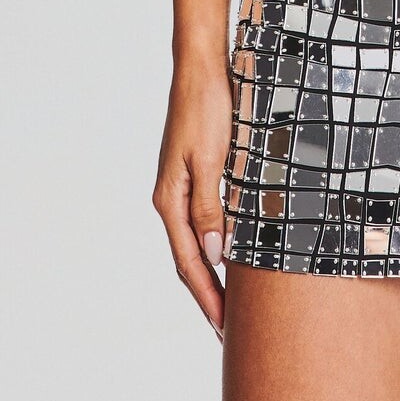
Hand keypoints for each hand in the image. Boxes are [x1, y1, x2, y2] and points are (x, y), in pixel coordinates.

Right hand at [152, 55, 234, 343]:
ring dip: (210, 275)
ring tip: (229, 304)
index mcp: (170, 200)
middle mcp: (171, 198)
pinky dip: (214, 245)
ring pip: (195, 243)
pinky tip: (228, 254)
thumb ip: (210, 207)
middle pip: (188, 260)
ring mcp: (180, 187)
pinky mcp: (194, 174)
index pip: (190, 262)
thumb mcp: (213, 158)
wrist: (201, 67)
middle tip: (227, 333)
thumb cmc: (207, 107)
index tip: (222, 330)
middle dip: (207, 296)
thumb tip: (214, 254)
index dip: (207, 297)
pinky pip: (202, 222)